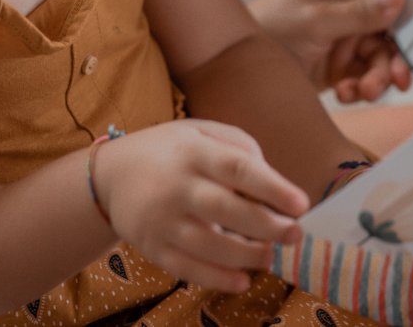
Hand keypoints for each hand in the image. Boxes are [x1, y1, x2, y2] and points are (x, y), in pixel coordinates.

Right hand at [92, 119, 306, 292]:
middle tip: (295, 234)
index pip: (236, 168)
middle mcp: (176, 185)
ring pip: (208, 244)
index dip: (271, 186)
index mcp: (193, 151)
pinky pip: (187, 269)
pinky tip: (243, 280)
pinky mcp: (152, 248)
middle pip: (225, 209)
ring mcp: (162, 220)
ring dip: (246, 255)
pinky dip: (217, 279)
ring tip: (270, 255)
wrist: (110, 174)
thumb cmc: (171, 151)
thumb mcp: (200, 132)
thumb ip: (239, 148)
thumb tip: (274, 185)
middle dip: (266, 225)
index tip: (301, 204)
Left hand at [250, 0, 412, 102]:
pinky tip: (346, 94)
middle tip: (400, 75)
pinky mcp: (346, 63)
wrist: (235, 73)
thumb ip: (358, 12)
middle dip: (401, 48)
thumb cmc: (266, 30)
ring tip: (364, 92)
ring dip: (381, 75)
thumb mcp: (313, 22)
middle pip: (399, 17)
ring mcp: (351, 32)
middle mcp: (354, 1)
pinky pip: (372, 74)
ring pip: (388, 51)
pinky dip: (364, 87)